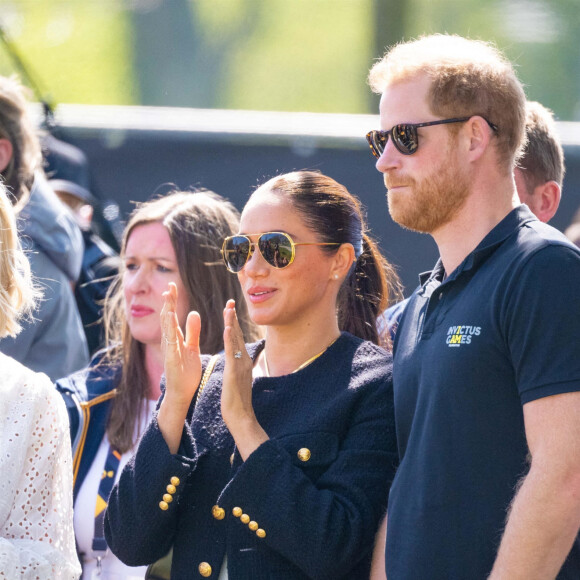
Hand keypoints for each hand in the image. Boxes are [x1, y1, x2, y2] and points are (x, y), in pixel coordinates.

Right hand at [160, 282, 201, 409]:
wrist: (181, 393)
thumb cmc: (185, 372)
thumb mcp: (191, 347)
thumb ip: (192, 331)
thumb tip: (194, 312)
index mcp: (175, 339)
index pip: (172, 316)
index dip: (172, 301)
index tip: (173, 286)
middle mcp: (170, 343)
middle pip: (168, 318)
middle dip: (168, 302)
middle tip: (170, 286)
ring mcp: (169, 351)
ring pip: (167, 329)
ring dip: (168, 313)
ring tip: (168, 298)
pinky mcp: (172, 360)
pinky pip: (171, 343)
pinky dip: (170, 331)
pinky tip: (171, 321)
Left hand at [222, 300, 267, 458]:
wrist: (241, 417)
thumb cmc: (237, 402)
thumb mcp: (238, 380)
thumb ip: (238, 368)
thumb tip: (237, 362)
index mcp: (243, 362)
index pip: (237, 339)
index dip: (234, 323)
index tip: (230, 310)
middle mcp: (244, 360)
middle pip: (238, 335)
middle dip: (233, 318)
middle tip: (230, 302)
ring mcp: (240, 365)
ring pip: (236, 340)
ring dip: (232, 323)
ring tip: (228, 309)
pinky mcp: (234, 372)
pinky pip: (232, 352)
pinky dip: (231, 339)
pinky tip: (228, 328)